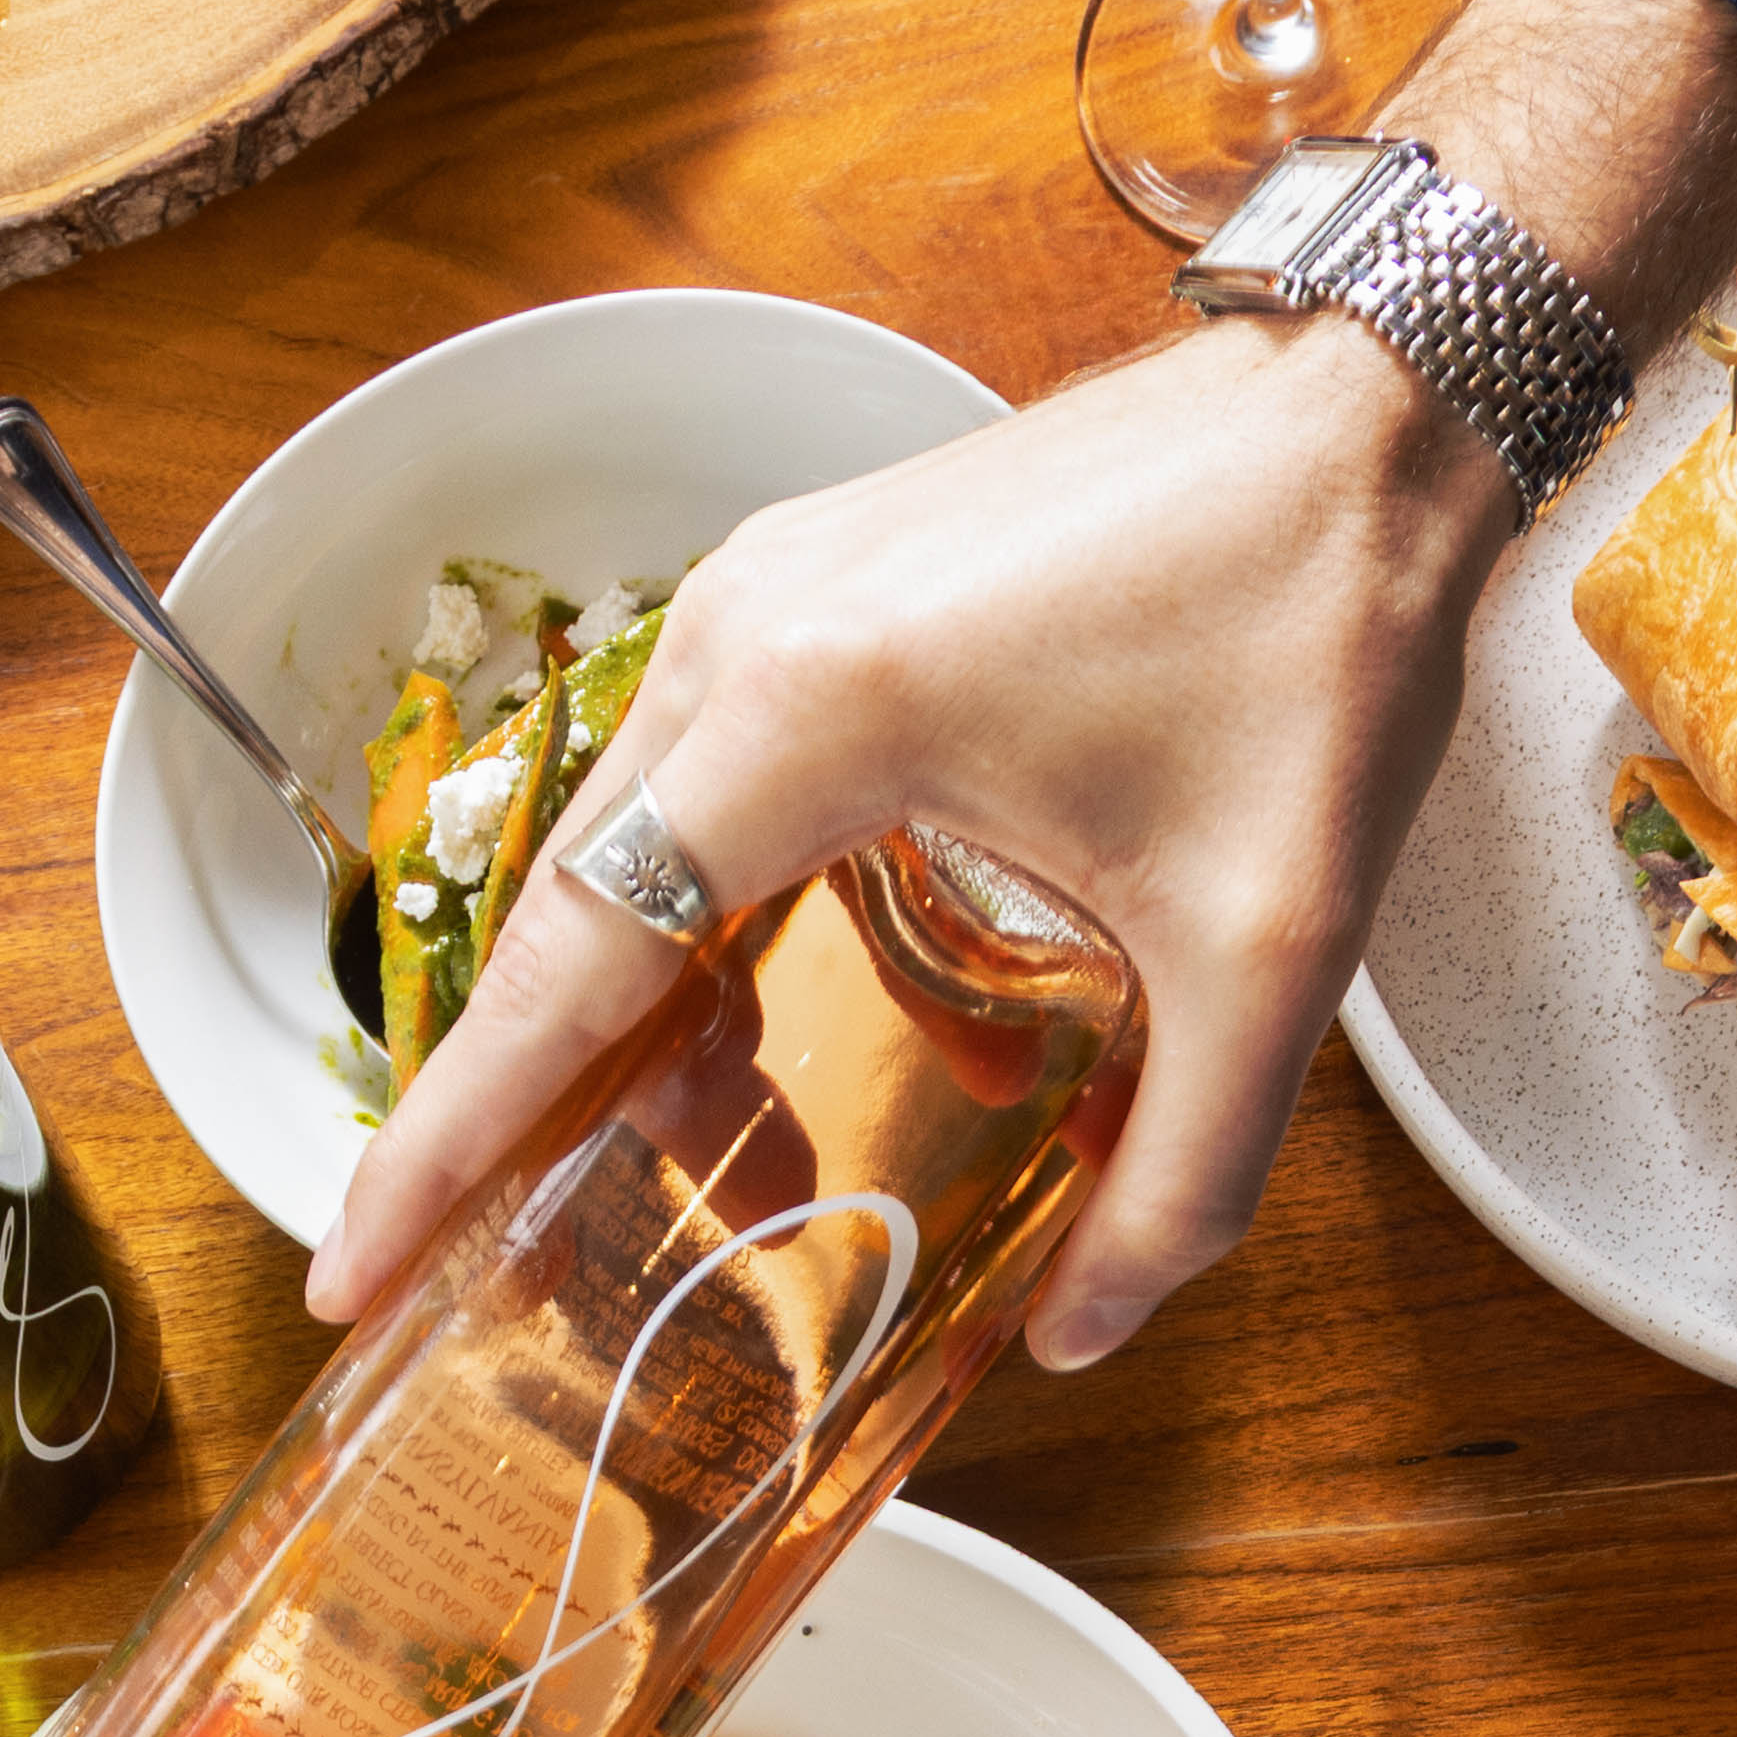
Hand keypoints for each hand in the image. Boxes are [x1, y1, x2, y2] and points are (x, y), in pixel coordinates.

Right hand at [299, 316, 1515, 1368]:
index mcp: (814, 713)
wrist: (1376, 402)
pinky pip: (699, 775)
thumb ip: (1185, 1169)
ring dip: (642, 1009)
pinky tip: (771, 1008)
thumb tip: (1087, 1333)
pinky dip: (700, 909)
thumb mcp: (1272, 950)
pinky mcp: (820, 579)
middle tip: (504, 1255)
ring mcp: (770, 588)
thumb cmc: (1314, 624)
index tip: (360, 1259)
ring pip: (630, 842)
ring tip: (707, 1154)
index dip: (454, 1141)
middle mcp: (745, 632)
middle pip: (572, 911)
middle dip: (538, 1102)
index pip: (570, 962)